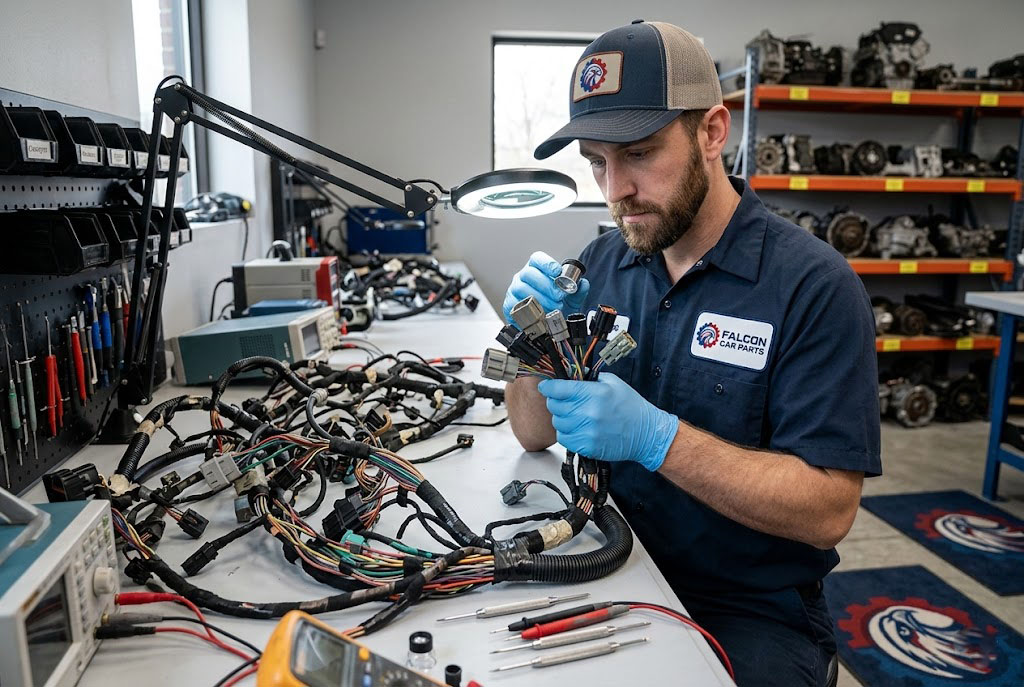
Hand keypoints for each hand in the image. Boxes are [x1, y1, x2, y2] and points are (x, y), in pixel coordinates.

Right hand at [503, 251, 589, 323]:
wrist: (545, 325)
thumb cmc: (555, 307)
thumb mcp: (570, 300)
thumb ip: (578, 291)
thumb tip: (583, 283)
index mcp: (536, 269)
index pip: (537, 259)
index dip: (547, 263)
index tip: (558, 272)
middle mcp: (522, 277)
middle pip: (529, 273)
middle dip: (546, 285)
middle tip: (559, 296)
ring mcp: (514, 290)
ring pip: (522, 289)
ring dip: (540, 298)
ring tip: (554, 307)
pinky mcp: (509, 304)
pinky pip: (515, 304)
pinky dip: (529, 309)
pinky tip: (541, 314)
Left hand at [538, 373, 677, 470]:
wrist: (646, 434)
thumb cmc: (631, 408)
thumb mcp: (613, 383)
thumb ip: (589, 377)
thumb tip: (570, 373)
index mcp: (594, 393)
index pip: (558, 389)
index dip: (548, 386)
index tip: (546, 386)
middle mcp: (588, 413)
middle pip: (554, 406)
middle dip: (556, 401)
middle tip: (566, 401)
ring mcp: (586, 431)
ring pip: (557, 422)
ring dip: (562, 418)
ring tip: (575, 415)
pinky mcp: (586, 446)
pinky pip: (564, 438)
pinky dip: (567, 433)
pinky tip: (578, 428)